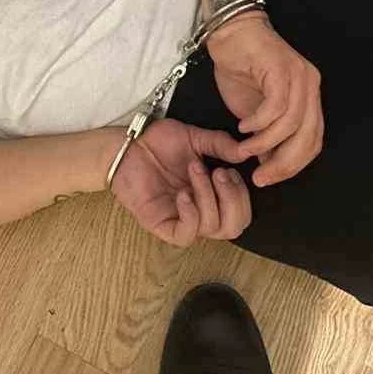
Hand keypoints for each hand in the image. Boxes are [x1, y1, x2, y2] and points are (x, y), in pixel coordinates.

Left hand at [110, 117, 251, 246]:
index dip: (242, 195)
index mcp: (212, 197)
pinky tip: (183, 195)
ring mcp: (182, 220)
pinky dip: (190, 215)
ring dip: (207, 196)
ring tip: (194, 170)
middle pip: (233, 228)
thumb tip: (245, 153)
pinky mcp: (162, 225)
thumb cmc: (159, 144)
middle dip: (233, 200)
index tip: (231, 170)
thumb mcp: (195, 138)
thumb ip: (220, 145)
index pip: (242, 214)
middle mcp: (201, 212)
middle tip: (220, 174)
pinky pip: (185, 235)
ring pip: (211, 228)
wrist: (128, 145)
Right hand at [208, 14, 322, 187]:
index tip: (269, 178)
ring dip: (266, 143)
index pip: (312, 141)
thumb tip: (267, 165)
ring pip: (292, 124)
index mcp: (309, 97)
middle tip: (261, 177)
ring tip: (245, 149)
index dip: (293, 165)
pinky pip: (276, 106)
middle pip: (308, 136)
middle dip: (284, 163)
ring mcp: (298, 76)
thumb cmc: (241, 67)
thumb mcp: (253, 112)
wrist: (230, 32)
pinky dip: (259, 122)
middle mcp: (309, 86)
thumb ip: (264, 137)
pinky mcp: (281, 68)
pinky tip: (243, 126)